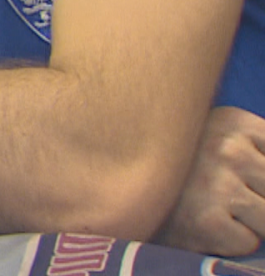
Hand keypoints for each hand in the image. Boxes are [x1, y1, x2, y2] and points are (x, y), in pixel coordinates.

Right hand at [157, 105, 264, 256]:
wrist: (116, 192)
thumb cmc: (173, 168)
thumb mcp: (215, 137)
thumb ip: (251, 148)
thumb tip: (261, 172)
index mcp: (235, 122)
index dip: (259, 174)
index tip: (241, 177)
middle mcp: (228, 149)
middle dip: (257, 197)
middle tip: (223, 196)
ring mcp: (218, 185)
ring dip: (247, 222)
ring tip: (214, 210)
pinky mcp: (207, 221)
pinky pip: (249, 242)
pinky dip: (230, 243)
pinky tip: (201, 226)